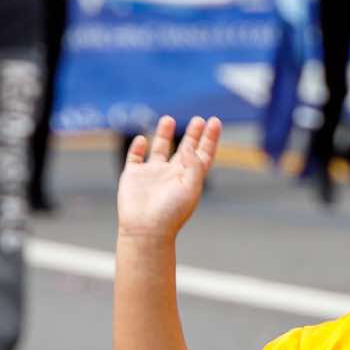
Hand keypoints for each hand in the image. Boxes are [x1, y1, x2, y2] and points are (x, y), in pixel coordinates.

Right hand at [118, 115, 220, 240]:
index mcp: (189, 178)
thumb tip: (190, 146)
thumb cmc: (171, 212)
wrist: (145, 229)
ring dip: (163, 134)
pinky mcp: (133, 176)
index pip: (203, 154)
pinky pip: (135, 157)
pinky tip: (141, 138)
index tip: (215, 121)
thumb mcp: (190, 187)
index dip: (209, 138)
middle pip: (185, 149)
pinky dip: (137, 147)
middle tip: (199, 119)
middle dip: (192, 134)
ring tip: (168, 119)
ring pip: (159, 149)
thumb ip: (193, 164)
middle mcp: (172, 174)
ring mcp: (152, 175)